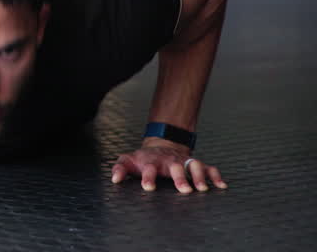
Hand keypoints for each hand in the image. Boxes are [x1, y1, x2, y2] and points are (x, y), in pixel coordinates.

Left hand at [111, 139, 226, 192]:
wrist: (160, 146)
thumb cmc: (143, 159)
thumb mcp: (128, 161)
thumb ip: (119, 169)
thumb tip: (114, 180)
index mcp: (151, 162)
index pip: (149, 168)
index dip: (148, 177)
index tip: (149, 188)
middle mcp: (169, 161)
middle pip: (175, 167)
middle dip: (180, 178)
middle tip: (184, 190)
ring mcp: (183, 161)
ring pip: (194, 165)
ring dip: (199, 176)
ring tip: (202, 189)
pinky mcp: (194, 163)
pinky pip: (208, 168)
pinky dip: (215, 176)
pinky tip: (221, 186)